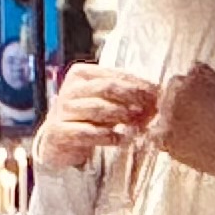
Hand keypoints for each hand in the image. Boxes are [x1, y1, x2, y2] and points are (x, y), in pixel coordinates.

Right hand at [34, 65, 155, 174]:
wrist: (57, 140)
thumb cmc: (86, 117)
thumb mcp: (104, 101)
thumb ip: (125, 95)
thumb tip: (157, 95)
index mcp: (81, 74)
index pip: (115, 75)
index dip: (138, 84)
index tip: (157, 95)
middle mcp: (70, 89)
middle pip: (107, 88)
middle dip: (132, 98)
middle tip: (150, 109)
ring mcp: (62, 110)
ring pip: (97, 108)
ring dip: (121, 116)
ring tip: (138, 124)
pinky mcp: (58, 131)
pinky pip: (86, 132)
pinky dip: (106, 136)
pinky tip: (119, 139)